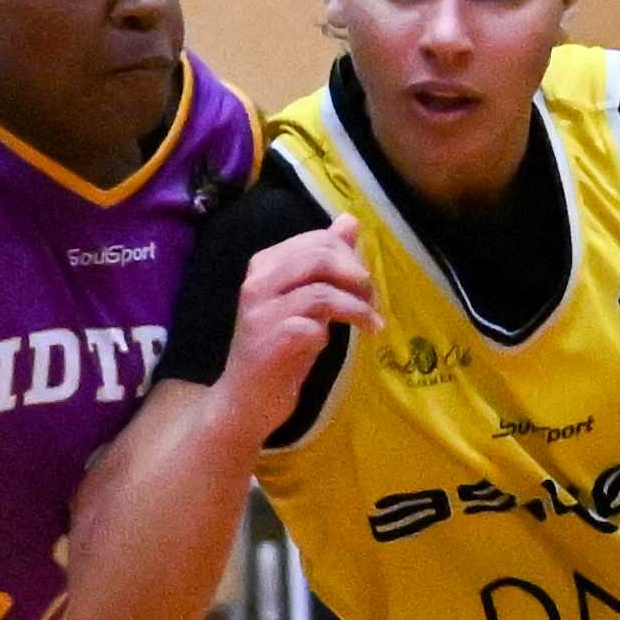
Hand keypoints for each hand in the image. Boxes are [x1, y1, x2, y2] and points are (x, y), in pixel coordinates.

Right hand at [219, 223, 378, 438]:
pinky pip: (314, 327)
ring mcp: (261, 312)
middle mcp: (257, 282)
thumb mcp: (304, 299)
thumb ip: (324, 262)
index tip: (364, 285)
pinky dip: (330, 335)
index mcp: (264, 264)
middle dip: (357, 278)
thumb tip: (350, 221)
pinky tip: (330, 345)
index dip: (351, 258)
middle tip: (372, 302)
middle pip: (321, 257)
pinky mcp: (270, 342)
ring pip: (322, 292)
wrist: (246, 399)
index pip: (318, 240)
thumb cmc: (279, 348)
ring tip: (370, 324)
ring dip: (356, 309)